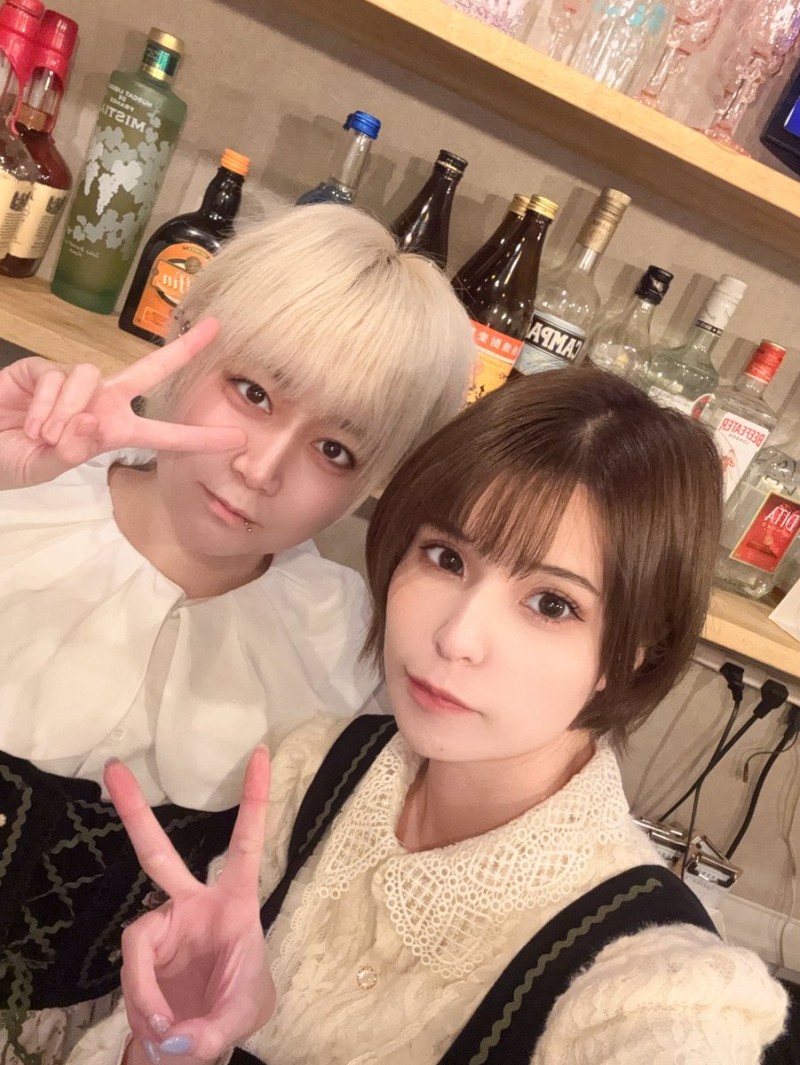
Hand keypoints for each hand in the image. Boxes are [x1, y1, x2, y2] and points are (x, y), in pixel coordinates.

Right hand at [0, 318, 244, 489]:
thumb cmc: (13, 457)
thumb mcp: (47, 465)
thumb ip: (71, 451)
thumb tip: (90, 421)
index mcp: (113, 430)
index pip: (163, 434)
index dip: (199, 438)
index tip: (238, 438)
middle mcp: (100, 401)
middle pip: (149, 370)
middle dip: (182, 350)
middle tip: (215, 329)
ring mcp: (73, 382)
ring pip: (91, 378)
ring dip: (67, 413)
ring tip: (46, 436)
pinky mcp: (44, 368)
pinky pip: (58, 378)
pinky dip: (44, 406)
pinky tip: (29, 422)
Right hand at [105, 748, 274, 1064]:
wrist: (203, 1039)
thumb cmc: (236, 1005)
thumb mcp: (241, 1015)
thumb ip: (214, 1029)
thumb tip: (178, 1036)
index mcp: (235, 902)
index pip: (247, 844)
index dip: (255, 801)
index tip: (260, 753)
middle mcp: (193, 905)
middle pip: (157, 854)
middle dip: (134, 811)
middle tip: (113, 767)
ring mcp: (163, 927)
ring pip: (137, 943)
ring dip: (147, 991)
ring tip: (169, 1029)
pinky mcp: (141, 953)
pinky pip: (131, 974)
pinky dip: (142, 1005)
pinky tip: (158, 1028)